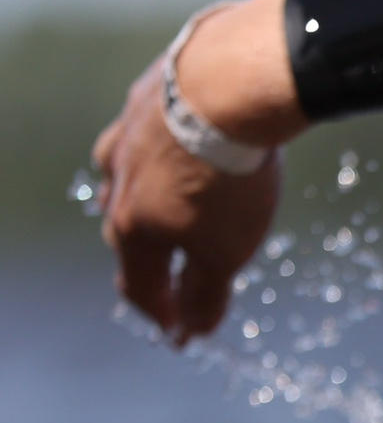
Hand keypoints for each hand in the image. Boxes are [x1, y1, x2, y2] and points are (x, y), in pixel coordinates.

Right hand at [90, 0, 306, 346]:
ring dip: (141, 205)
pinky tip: (168, 149)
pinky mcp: (148, 97)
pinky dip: (158, 154)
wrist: (227, 87)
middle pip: (127, 233)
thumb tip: (195, 329)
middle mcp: (117, 181)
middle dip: (147, 263)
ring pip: (126, 179)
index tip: (180, 335)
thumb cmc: (226, 181)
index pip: (139, 286)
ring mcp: (127, 135)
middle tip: (162, 281)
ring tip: (152, 215)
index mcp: (132, 228)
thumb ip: (207, 292)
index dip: (162, 314)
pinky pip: (148, 135)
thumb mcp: (226, 251)